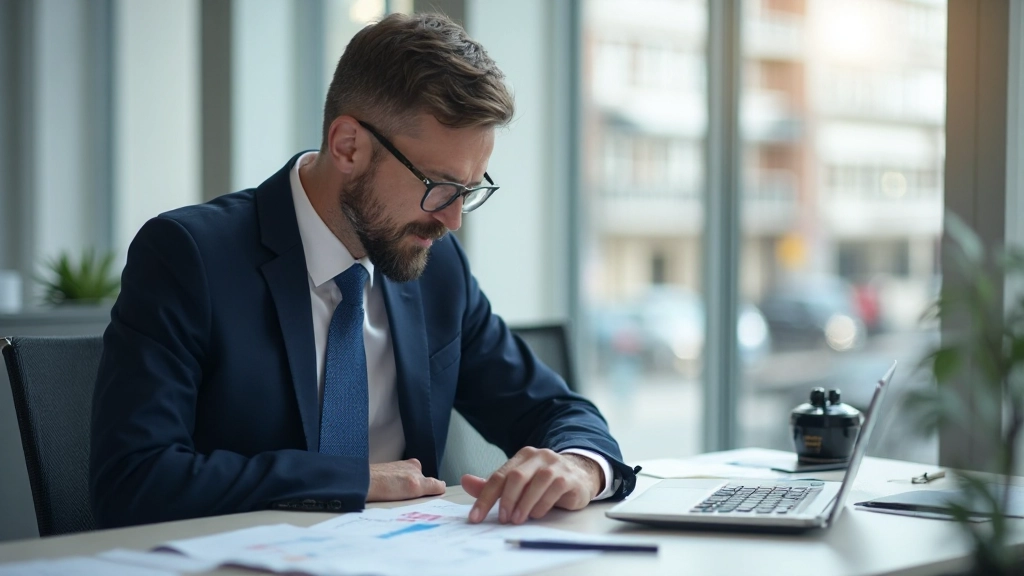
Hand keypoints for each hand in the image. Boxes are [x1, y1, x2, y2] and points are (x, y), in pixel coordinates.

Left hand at [367, 458, 445, 501]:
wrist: (359, 485)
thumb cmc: (384, 482)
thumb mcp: (416, 486)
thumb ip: (432, 485)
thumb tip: (442, 486)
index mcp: (414, 466)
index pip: (427, 482)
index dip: (425, 493)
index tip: (421, 502)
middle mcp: (403, 468)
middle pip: (415, 487)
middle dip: (412, 496)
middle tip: (406, 504)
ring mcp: (391, 474)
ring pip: (402, 491)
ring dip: (400, 498)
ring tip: (394, 503)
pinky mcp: (380, 482)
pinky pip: (390, 493)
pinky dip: (390, 499)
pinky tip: (385, 503)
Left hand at [462, 447, 602, 523]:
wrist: (581, 475)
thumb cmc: (545, 481)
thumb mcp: (520, 482)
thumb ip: (494, 484)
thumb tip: (465, 481)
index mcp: (523, 457)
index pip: (499, 476)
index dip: (485, 497)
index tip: (475, 516)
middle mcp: (538, 457)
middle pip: (516, 476)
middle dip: (506, 500)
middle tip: (502, 519)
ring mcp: (555, 465)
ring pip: (536, 483)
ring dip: (524, 504)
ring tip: (517, 519)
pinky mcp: (570, 477)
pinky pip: (554, 489)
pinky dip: (543, 504)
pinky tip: (537, 514)